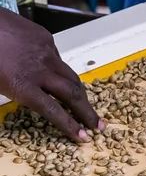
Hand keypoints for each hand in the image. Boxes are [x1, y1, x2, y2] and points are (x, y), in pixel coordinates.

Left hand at [0, 8, 102, 141]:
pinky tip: (54, 73)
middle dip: (87, 112)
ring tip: (85, 104)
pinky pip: (58, 58)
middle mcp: (40, 70)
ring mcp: (46, 52)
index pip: (54, 111)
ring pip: (71, 76)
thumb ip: (18, 95)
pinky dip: (59, 69)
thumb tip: (37, 101)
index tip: (84, 137)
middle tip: (98, 125)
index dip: (70, 126)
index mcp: (23, 85)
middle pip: (72, 94)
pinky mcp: (45, 38)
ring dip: (80, 93)